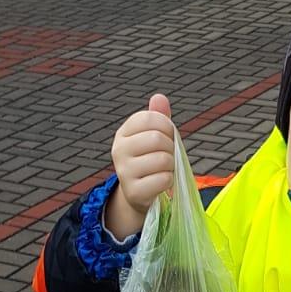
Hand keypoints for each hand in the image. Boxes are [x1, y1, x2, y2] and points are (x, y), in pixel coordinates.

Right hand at [106, 93, 174, 238]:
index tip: (166, 136)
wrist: (138, 193)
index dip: (167, 127)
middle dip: (171, 148)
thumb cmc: (149, 160)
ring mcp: (124, 171)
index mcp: (123, 132)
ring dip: (171, 166)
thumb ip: (158, 117)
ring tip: (163, 169)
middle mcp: (119, 150)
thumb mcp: (152, 137)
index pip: (152, 118)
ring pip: (163, 159)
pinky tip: (161, 182)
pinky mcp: (133, 191)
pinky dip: (169, 181)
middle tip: (167, 156)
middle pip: (157, 139)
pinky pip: (164, 179)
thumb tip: (159, 97)